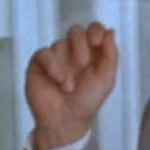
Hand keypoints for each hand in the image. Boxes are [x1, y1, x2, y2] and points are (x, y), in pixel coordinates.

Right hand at [25, 23, 118, 149]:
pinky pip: (44, 53)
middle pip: (75, 31)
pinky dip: (52, 65)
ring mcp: (55, 56)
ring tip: (69, 87)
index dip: (95, 31)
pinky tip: (58, 81)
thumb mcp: (106, 79)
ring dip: (67, 65)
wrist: (66, 120)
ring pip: (59, 43)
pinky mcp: (39, 63)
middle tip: (82, 63)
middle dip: (80, 44)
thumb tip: (110, 31)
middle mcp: (72, 51)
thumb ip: (110, 54)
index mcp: (91, 53)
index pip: (93, 30)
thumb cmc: (87, 101)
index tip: (96, 42)